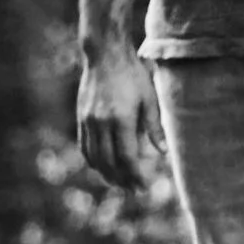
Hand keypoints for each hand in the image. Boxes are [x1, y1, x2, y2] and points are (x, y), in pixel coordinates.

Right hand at [76, 47, 164, 188]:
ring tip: (119, 182)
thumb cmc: (132, 74)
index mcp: (121, 119)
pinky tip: (102, 166)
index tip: (143, 186)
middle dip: (122, 179)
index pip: (127, 157)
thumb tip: (162, 152)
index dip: (135, 175)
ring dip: (106, 173)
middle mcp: (101, 123)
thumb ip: (154, 126)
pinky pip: (84, 146)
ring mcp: (88, 121)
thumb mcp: (149, 97)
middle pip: (109, 162)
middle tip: (133, 189)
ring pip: (95, 157)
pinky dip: (93, 160)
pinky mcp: (81, 117)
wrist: (105, 54)